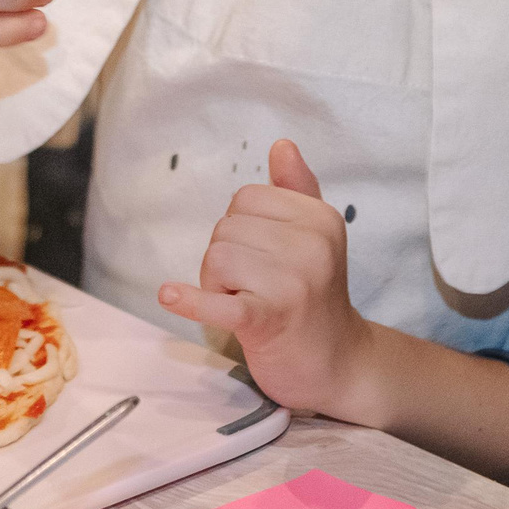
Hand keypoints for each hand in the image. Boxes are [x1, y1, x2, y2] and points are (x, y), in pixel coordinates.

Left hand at [159, 140, 374, 414]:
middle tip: (254, 290)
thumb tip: (282, 144)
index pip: (245, 198)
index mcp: (320, 218)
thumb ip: (297, 190)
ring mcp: (293, 283)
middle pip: (226, 229)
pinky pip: (219, 303)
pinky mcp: (270, 319)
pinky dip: (191, 301)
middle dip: (226, 260)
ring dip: (217, 287)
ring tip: (248, 306)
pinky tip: (170, 296)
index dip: (241, 229)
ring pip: (216, 259)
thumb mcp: (315, 236)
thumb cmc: (316, 297)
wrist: (337, 364)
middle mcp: (312, 245)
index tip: (263, 260)